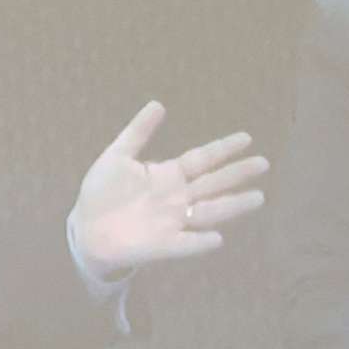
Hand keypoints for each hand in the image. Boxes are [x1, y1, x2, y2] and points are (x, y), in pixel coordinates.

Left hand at [68, 101, 268, 274]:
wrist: (85, 228)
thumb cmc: (102, 193)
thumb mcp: (117, 156)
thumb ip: (138, 132)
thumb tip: (158, 104)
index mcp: (168, 175)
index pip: (202, 159)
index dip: (223, 149)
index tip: (247, 138)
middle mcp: (177, 198)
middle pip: (213, 183)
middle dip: (237, 174)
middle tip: (263, 163)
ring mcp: (172, 222)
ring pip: (209, 212)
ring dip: (233, 205)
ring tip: (258, 197)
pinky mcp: (162, 245)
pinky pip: (184, 244)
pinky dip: (199, 242)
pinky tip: (218, 239)